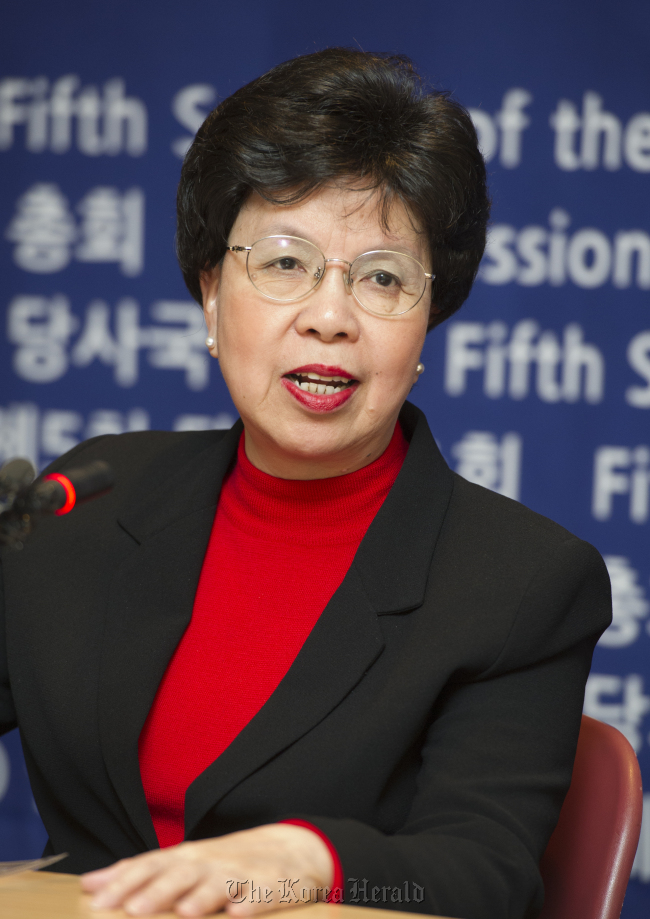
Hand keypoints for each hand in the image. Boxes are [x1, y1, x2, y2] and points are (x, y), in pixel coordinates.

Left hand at [80, 823, 333, 916]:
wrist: (288, 850)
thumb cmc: (223, 862)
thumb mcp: (182, 863)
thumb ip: (140, 873)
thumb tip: (90, 882)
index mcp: (185, 857)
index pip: (151, 864)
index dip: (125, 880)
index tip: (96, 898)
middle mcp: (208, 863)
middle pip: (179, 874)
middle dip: (155, 890)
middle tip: (131, 908)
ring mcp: (239, 875)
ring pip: (217, 885)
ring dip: (199, 897)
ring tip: (183, 912)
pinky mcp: (269, 889)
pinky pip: (258, 899)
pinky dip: (248, 906)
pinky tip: (237, 915)